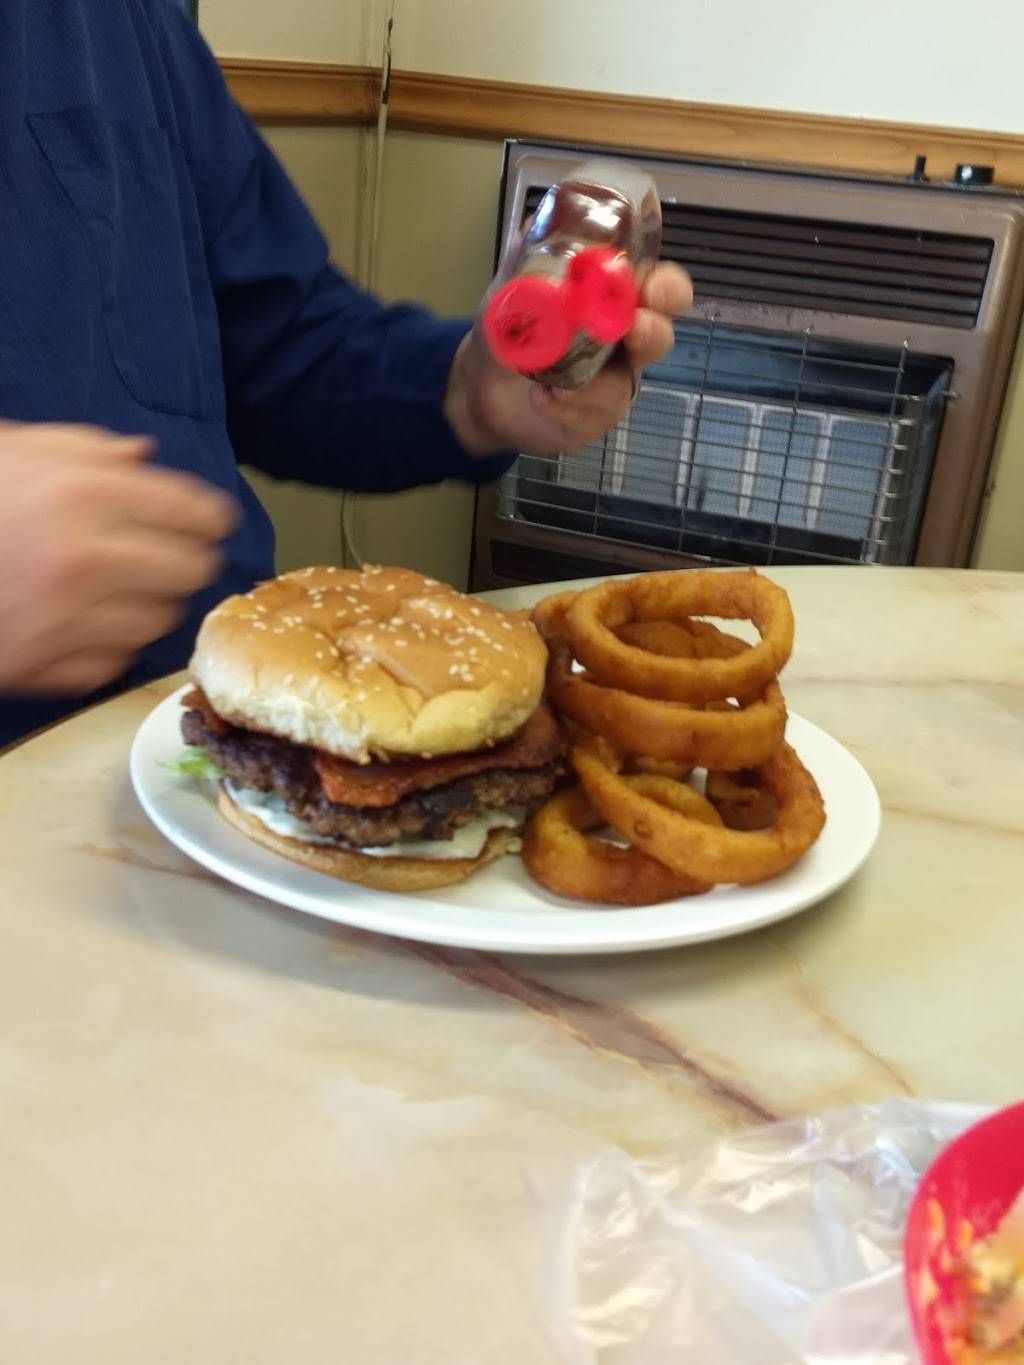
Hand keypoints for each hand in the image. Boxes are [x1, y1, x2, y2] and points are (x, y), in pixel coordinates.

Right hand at [0, 422, 236, 694]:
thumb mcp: (13, 448)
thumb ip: (86, 449)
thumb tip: (144, 460)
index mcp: (83, 494)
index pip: (192, 512)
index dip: (208, 516)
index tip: (209, 521)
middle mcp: (85, 559)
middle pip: (189, 571)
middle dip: (185, 560)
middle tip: (169, 554)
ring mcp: (63, 620)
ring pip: (157, 622)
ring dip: (148, 604)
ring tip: (119, 587)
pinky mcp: (40, 667)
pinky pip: (111, 663)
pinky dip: (106, 645)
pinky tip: (81, 621)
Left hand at [445, 262, 691, 455]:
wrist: (480, 384)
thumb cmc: (510, 329)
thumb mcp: (512, 286)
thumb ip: (529, 256)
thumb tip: (538, 222)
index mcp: (616, 299)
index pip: (661, 288)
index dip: (667, 289)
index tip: (651, 290)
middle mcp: (624, 339)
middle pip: (661, 336)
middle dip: (652, 333)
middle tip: (632, 330)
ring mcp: (612, 381)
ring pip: (623, 385)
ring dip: (592, 385)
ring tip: (555, 386)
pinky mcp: (594, 416)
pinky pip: (593, 414)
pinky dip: (566, 408)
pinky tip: (541, 399)